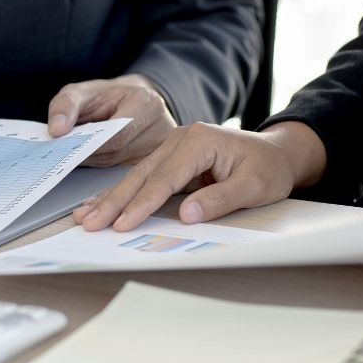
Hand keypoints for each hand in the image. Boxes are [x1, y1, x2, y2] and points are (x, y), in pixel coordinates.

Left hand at [47, 74, 176, 166]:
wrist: (127, 101)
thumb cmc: (105, 97)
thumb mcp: (82, 92)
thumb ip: (66, 106)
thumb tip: (57, 131)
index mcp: (147, 103)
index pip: (119, 133)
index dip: (91, 145)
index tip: (68, 149)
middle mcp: (161, 126)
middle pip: (119, 153)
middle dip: (89, 154)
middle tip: (66, 156)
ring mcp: (160, 148)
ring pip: (120, 166)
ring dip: (95, 163)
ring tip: (77, 156)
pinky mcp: (156, 163)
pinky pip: (126, 174)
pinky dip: (105, 171)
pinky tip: (91, 164)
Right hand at [71, 121, 326, 231]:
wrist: (277, 154)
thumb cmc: (268, 169)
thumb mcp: (254, 187)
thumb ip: (220, 199)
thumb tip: (187, 215)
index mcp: (199, 140)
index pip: (165, 178)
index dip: (143, 204)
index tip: (124, 223)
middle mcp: (181, 139)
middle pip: (142, 175)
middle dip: (115, 201)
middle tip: (91, 223)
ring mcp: (173, 147)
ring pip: (137, 176)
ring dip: (111, 199)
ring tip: (86, 217)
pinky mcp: (171, 158)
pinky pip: (144, 178)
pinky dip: (122, 194)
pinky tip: (101, 204)